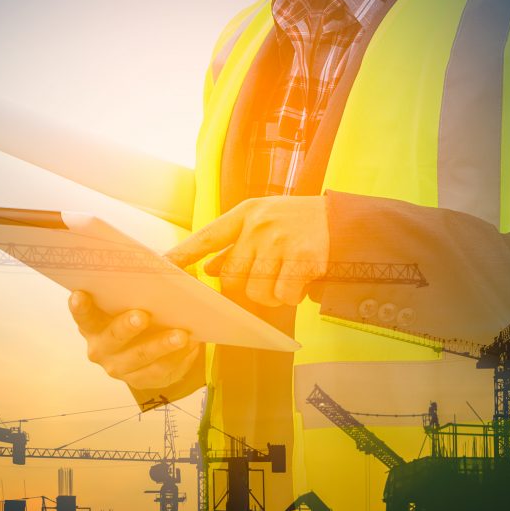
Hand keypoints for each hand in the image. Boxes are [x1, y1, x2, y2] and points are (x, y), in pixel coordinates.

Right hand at [68, 291, 201, 390]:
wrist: (144, 348)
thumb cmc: (135, 312)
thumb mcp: (132, 298)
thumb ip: (141, 284)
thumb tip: (169, 266)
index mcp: (92, 325)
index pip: (83, 315)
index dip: (80, 307)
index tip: (80, 294)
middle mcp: (100, 349)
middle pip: (113, 338)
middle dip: (127, 327)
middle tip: (143, 316)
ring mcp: (120, 368)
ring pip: (141, 357)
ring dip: (161, 346)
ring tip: (181, 335)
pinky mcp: (140, 381)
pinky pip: (160, 372)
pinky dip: (178, 358)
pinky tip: (191, 345)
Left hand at [166, 196, 329, 306]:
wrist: (347, 219)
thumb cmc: (299, 223)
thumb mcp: (264, 222)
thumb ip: (235, 244)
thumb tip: (207, 267)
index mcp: (246, 214)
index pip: (206, 237)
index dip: (182, 254)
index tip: (162, 267)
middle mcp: (259, 225)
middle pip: (230, 276)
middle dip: (244, 288)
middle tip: (266, 280)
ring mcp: (280, 241)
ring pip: (256, 290)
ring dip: (271, 294)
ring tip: (286, 279)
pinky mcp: (303, 258)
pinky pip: (284, 295)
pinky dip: (292, 296)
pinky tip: (302, 281)